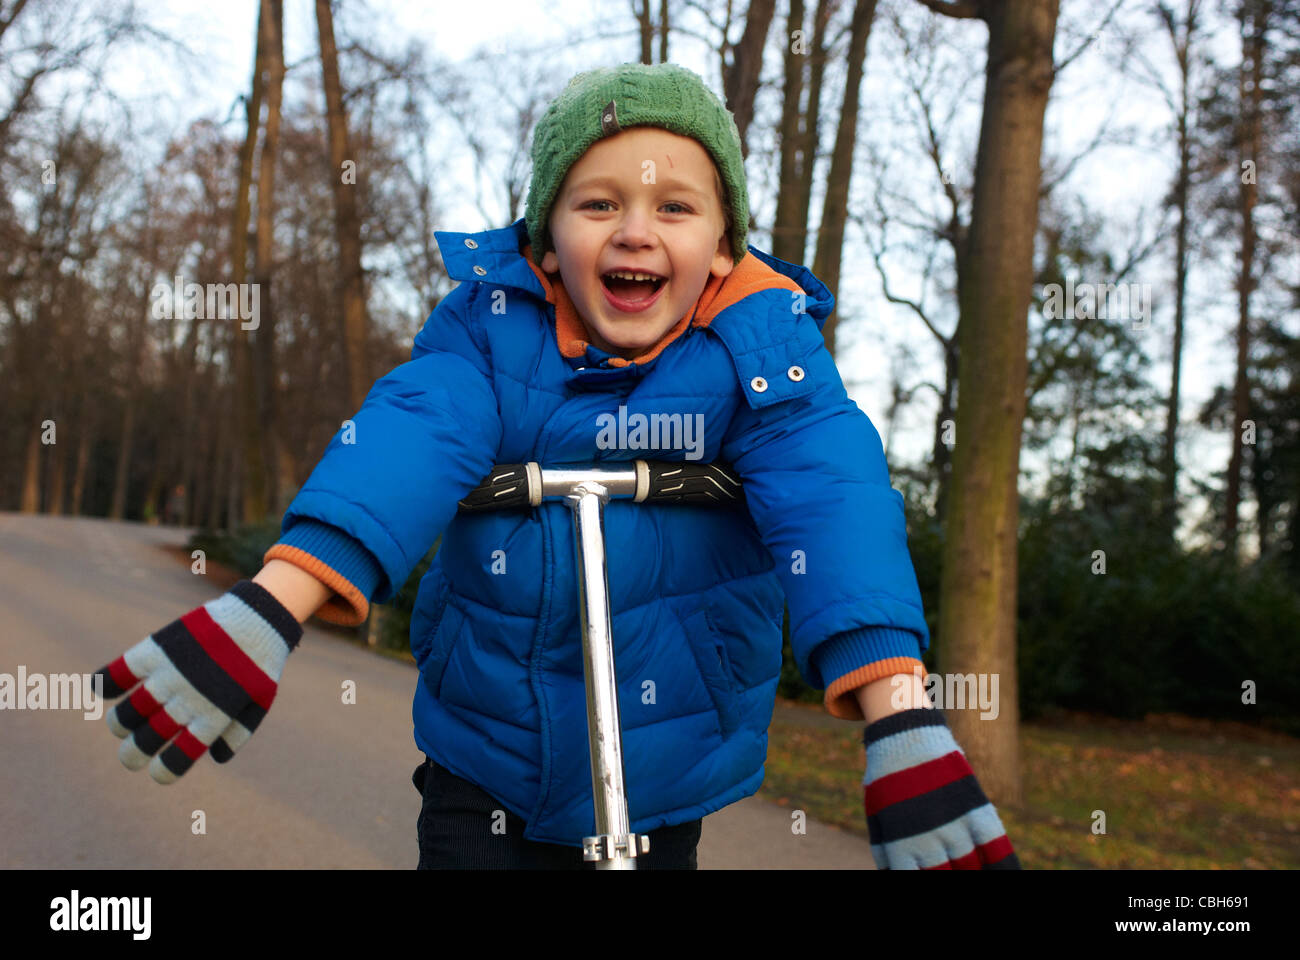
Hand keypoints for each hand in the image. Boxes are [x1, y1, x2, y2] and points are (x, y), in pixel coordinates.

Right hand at [94, 580, 301, 783]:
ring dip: (119, 725)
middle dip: (132, 756)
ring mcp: (169, 676)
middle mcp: (187, 702)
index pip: (175, 761)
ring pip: (125, 716)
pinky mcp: (156, 651)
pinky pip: (117, 674)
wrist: (257, 618)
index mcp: (212, 720)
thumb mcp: (259, 701)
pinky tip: (104, 688)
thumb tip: (216, 757)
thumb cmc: (260, 663)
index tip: (157, 771)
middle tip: (131, 754)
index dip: (162, 772)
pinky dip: (104, 684)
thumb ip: (238, 732)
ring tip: (124, 724)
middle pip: (142, 743)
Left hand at [862, 707, 1019, 868]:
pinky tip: (1009, 873)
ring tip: (968, 864)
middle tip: (951, 867)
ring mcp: (954, 827)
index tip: (930, 875)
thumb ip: (886, 851)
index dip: (925, 884)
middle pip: (947, 878)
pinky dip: (1007, 867)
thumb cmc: (889, 780)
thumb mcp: (878, 815)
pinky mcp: (976, 811)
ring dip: (971, 870)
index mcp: (900, 847)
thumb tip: (894, 874)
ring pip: (971, 869)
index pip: (915, 882)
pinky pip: (998, 850)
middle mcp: (928, 842)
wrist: (906, 736)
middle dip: (950, 876)